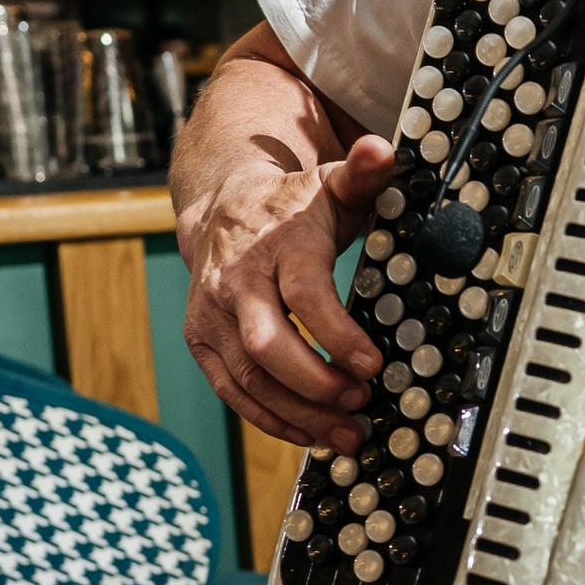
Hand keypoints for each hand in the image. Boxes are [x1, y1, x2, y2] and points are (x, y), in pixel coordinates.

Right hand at [180, 124, 396, 448]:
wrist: (223, 210)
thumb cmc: (292, 208)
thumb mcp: (330, 186)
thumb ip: (362, 173)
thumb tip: (380, 150)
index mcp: (274, 245)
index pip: (303, 296)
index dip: (337, 334)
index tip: (373, 365)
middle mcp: (236, 282)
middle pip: (267, 347)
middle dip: (316, 385)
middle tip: (361, 405)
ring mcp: (213, 316)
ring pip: (249, 380)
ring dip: (299, 415)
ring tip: (347, 435)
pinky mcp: (203, 342)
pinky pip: (233, 393)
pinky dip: (271, 420)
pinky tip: (310, 434)